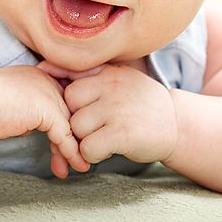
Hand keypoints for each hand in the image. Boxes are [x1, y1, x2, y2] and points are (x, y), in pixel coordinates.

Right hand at [0, 65, 90, 178]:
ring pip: (70, 125)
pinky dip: (71, 153)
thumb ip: (30, 110)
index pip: (64, 97)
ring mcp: (50, 94)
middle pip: (70, 111)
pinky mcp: (49, 111)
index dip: (68, 118)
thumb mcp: (13, 101)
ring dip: (75, 149)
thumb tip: (36, 127)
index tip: (69, 137)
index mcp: (39, 74)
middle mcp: (48, 80)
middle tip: (77, 156)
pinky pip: (65, 136)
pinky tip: (75, 165)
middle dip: (74, 135)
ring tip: (80, 166)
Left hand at [38, 61, 178, 164]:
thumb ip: (86, 74)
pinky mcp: (123, 133)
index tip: (62, 104)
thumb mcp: (117, 78)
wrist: (178, 125)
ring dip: (83, 139)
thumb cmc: (140, 103)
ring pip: (75, 128)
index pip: (66, 76)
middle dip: (73, 119)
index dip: (62, 95)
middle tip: (91, 128)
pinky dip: (92, 155)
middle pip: (67, 104)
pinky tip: (106, 151)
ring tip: (102, 138)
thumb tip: (43, 67)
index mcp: (107, 71)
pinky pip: (88, 147)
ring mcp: (117, 109)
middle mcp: (111, 86)